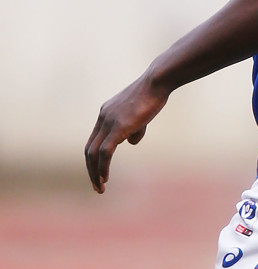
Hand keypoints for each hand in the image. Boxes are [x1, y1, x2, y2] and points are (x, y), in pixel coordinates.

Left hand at [85, 75, 168, 192]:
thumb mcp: (141, 113)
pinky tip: (105, 178)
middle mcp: (103, 117)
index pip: (94, 140)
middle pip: (89, 148)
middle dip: (91, 169)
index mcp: (106, 112)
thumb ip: (134, 128)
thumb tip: (130, 143)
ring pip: (94, 153)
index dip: (95, 158)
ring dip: (95, 172)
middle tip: (97, 185)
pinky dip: (102, 167)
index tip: (99, 172)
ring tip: (100, 187)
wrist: (157, 81)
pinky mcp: (118, 126)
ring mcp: (109, 121)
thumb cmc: (153, 94)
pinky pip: (105, 152)